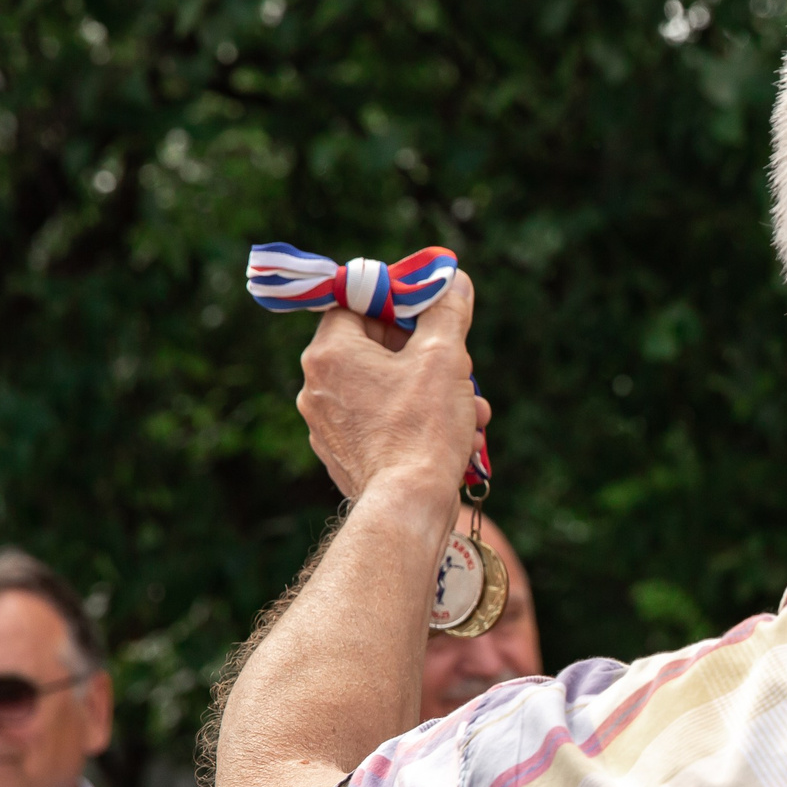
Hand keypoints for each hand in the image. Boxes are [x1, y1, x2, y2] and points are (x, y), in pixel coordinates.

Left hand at [295, 274, 488, 503]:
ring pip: (386, 390)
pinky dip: (418, 423)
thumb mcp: (444, 356)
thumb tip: (454, 281)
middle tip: (462, 367)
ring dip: (433, 393)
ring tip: (471, 411)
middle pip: (375, 349)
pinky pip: (383, 423)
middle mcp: (316, 387)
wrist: (407, 505)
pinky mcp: (344, 454)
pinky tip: (457, 437)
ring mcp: (326, 425)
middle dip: (429, 357)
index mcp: (329, 353)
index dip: (396, 303)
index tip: (431, 312)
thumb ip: (447, 311)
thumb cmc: (421, 427)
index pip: (355, 304)